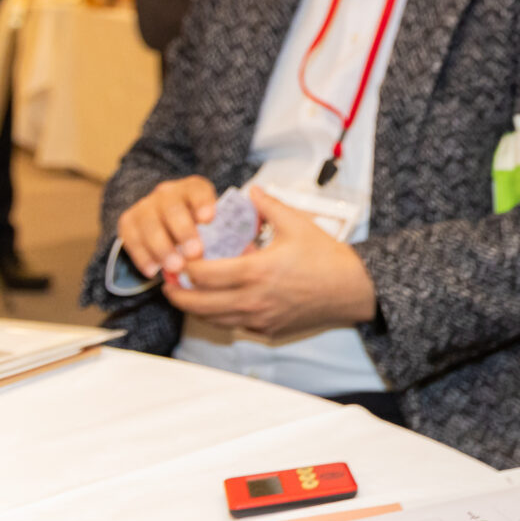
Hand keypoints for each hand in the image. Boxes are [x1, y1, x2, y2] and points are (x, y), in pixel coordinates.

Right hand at [117, 175, 216, 278]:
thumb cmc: (198, 228)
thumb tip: (225, 253)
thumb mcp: (211, 223)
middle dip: (184, 232)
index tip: (209, 219)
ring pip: (150, 224)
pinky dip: (143, 257)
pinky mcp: (127, 221)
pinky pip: (132, 239)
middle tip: (195, 253)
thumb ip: (216, 232)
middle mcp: (167, 193)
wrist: (165, 224)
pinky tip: (152, 271)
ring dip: (163, 248)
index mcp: (192, 188)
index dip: (203, 202)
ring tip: (175, 267)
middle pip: (172, 208)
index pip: (197, 189)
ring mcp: (145, 206)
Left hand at [164, 188, 377, 338]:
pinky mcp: (266, 330)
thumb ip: (268, 206)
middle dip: (176, 294)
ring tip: (184, 294)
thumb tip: (250, 191)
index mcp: (256, 271)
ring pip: (212, 319)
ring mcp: (259, 318)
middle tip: (167, 281)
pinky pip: (233, 325)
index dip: (183, 268)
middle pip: (198, 304)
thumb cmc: (325, 257)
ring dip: (194, 308)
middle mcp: (253, 299)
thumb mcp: (297, 224)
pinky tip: (217, 302)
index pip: (204, 275)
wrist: (351, 289)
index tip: (176, 259)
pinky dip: (219, 315)